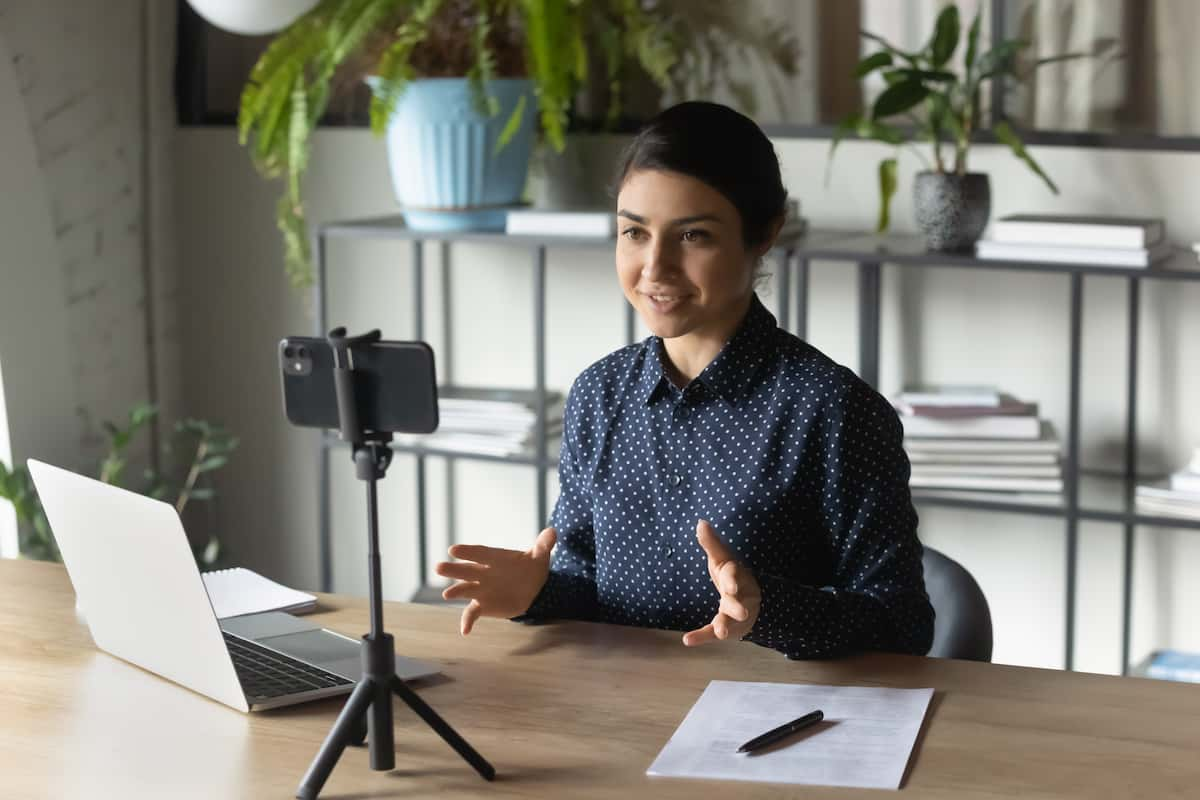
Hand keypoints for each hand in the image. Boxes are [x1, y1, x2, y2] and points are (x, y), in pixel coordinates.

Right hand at [434, 527, 556, 634]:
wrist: (532, 587)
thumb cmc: (531, 566)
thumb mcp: (540, 556)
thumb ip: (544, 545)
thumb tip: (553, 532)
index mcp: (493, 557)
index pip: (479, 553)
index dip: (467, 552)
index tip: (453, 550)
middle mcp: (482, 572)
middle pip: (466, 570)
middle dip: (453, 570)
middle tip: (438, 567)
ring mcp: (480, 589)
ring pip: (464, 589)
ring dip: (455, 591)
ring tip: (446, 595)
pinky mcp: (482, 605)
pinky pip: (472, 613)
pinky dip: (467, 621)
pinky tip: (465, 631)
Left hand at [682, 519, 761, 646]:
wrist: (751, 602)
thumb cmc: (731, 576)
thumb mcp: (721, 559)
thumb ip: (711, 544)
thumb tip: (700, 522)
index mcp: (736, 578)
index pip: (734, 577)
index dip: (733, 580)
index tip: (730, 584)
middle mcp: (737, 598)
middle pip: (737, 603)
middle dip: (738, 607)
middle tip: (742, 612)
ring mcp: (731, 616)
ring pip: (729, 622)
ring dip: (725, 626)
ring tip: (721, 632)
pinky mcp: (724, 628)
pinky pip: (711, 633)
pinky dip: (700, 638)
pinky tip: (687, 640)